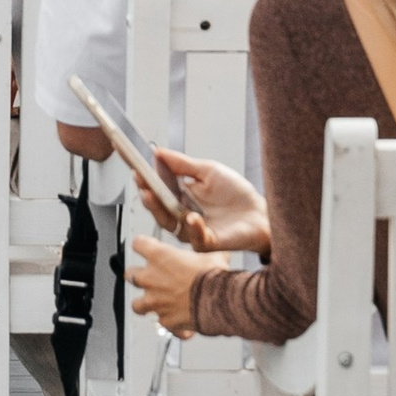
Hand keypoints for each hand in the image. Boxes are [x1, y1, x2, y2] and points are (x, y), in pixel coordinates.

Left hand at [128, 231, 230, 337]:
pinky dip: (172, 324)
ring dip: (144, 304)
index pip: (138, 244)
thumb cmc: (213, 276)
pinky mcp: (165, 321)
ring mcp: (155, 302)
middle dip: (139, 276)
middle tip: (150, 277)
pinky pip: (164, 324)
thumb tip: (215, 248)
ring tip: (156, 304)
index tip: (150, 248)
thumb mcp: (212, 254)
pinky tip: (182, 324)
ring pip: (137, 305)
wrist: (220, 302)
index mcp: (159, 256)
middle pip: (131, 274)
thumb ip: (206, 250)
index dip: (144, 245)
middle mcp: (151, 278)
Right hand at [152, 144, 268, 255]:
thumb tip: (158, 152)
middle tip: (141, 181)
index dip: (144, 178)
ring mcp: (193, 230)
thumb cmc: (237, 194)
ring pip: (168, 224)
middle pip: (157, 208)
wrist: (262, 213)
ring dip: (159, 210)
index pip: (157, 188)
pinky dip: (192, 228)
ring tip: (152, 195)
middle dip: (146, 194)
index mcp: (182, 196)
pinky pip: (194, 238)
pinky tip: (192, 217)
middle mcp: (183, 213)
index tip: (134, 166)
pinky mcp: (208, 242)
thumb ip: (182, 164)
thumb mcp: (208, 171)